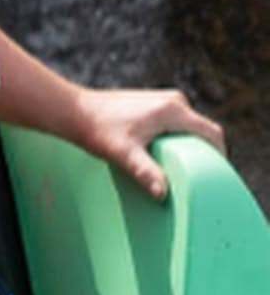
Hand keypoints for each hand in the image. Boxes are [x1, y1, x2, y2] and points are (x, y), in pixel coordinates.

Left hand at [70, 87, 225, 201]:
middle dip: (204, 155)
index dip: (219, 156)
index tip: (216, 177)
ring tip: (183, 174)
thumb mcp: (122, 154)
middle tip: (198, 181)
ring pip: (189, 129)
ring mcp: (164, 101)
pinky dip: (177, 142)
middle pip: (202, 131)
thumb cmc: (97, 131)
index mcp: (173, 110)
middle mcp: (174, 101)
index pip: (212, 133)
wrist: (74, 111)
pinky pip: (176, 126)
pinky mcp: (154, 105)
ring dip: (189, 148)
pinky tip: (167, 160)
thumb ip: (144, 171)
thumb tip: (162, 193)